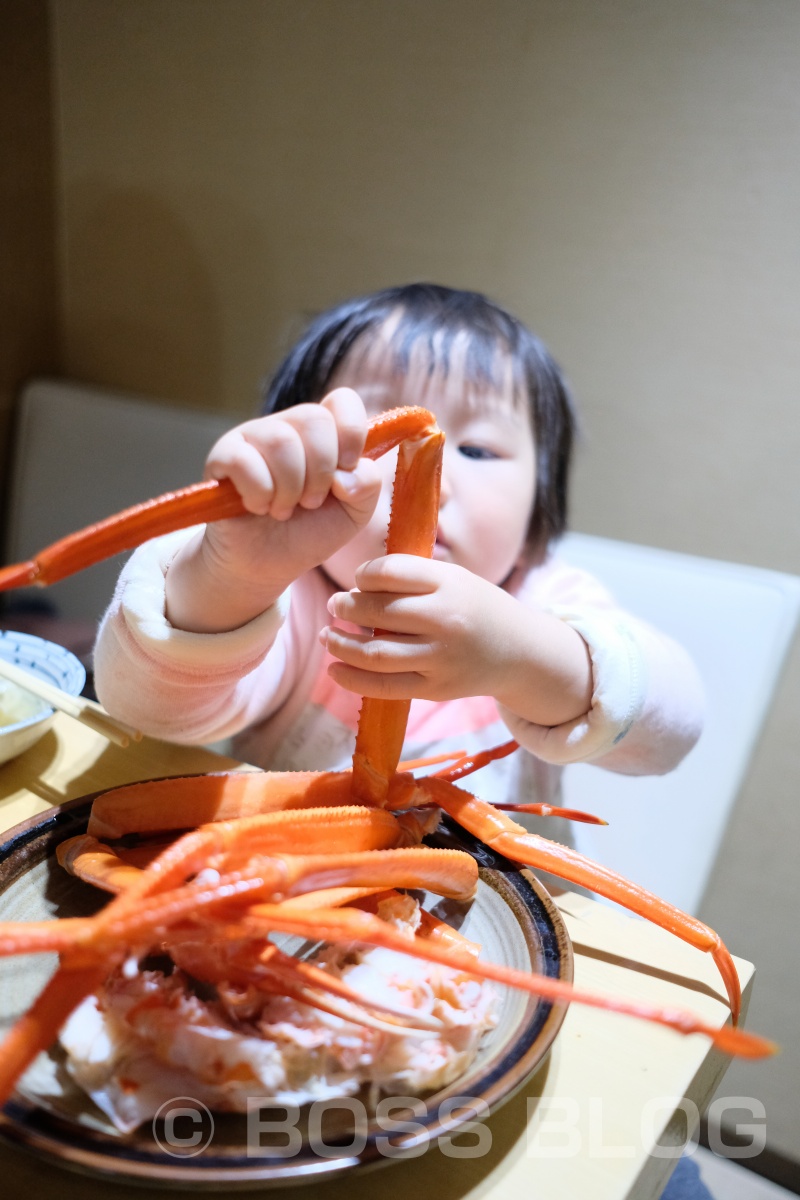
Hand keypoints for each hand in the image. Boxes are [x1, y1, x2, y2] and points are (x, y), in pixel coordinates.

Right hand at [165, 390, 381, 631]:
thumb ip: (368, 486)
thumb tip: (346, 475)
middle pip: (313, 418)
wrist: (266, 564)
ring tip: (284, 510)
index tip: (346, 471)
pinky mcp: (222, 456)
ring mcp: (253, 437)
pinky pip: (244, 461)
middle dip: (321, 471)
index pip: (343, 401)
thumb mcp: (354, 513)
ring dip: (290, 489)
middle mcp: (288, 426)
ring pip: (280, 441)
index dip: (351, 434)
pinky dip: (260, 494)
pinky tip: (258, 507)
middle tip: (311, 502)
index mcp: (324, 433)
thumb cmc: (309, 532)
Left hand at [321, 556, 593, 725]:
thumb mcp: (455, 579)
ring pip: (375, 653)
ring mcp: (441, 657)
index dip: (364, 574)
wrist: (521, 653)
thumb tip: (356, 584)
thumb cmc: (477, 609)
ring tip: (328, 636)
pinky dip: (352, 679)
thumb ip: (413, 576)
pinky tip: (334, 669)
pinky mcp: (436, 688)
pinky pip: (384, 686)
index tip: (357, 579)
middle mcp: (446, 619)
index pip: (391, 571)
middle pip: (378, 612)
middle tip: (335, 605)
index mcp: (450, 583)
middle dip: (345, 607)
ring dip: (341, 644)